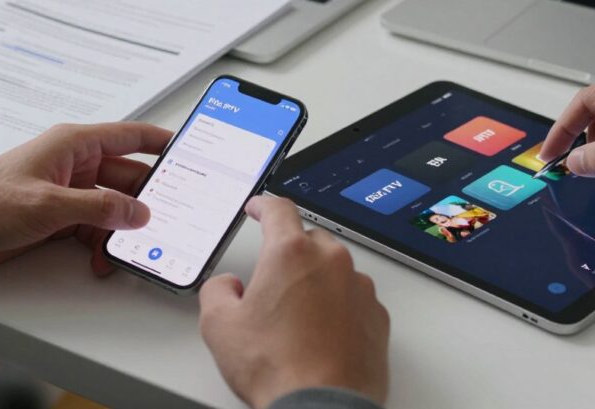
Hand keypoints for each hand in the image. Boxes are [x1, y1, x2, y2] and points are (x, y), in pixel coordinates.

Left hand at [0, 122, 172, 272]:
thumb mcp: (49, 204)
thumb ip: (99, 208)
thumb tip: (139, 213)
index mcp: (73, 144)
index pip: (131, 136)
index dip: (162, 143)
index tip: (190, 152)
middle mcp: (75, 165)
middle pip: (128, 177)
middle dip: (148, 198)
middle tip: (173, 214)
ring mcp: (69, 192)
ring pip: (114, 206)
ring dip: (124, 226)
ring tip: (140, 245)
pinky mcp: (60, 217)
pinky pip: (96, 227)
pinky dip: (103, 243)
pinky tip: (106, 259)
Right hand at [200, 196, 389, 408]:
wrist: (321, 407)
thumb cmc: (277, 367)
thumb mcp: (219, 327)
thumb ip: (218, 291)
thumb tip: (227, 286)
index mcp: (290, 253)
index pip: (278, 209)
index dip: (264, 205)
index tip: (259, 207)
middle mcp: (331, 262)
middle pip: (309, 240)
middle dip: (290, 255)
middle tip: (272, 286)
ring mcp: (359, 287)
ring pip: (334, 270)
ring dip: (317, 283)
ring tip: (297, 320)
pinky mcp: (377, 315)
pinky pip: (354, 298)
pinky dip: (339, 307)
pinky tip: (322, 334)